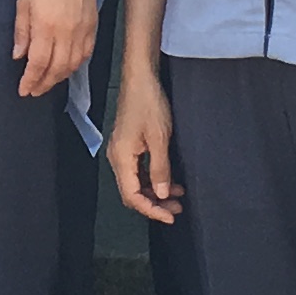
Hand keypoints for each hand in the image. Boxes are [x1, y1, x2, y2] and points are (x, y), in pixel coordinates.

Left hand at [10, 0, 95, 98]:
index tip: (24, 90)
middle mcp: (66, 33)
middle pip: (56, 69)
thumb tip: (18, 56)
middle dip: (44, 84)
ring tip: (48, 82)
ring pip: (72, 65)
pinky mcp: (93, 27)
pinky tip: (67, 68)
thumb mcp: (23, 3)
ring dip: (59, 78)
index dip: (30, 80)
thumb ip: (22, 32)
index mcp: (46, 27)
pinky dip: (75, 66)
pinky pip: (86, 55)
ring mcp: (82, 32)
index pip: (38, 63)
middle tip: (34, 91)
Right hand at [106, 60, 181, 225]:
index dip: (151, 210)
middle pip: (132, 192)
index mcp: (121, 157)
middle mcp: (117, 157)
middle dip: (154, 204)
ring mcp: (122, 151)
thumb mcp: (159, 138)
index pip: (132, 196)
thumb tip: (161, 193)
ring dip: (156, 192)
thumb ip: (160, 169)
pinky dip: (153, 179)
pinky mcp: (128, 145)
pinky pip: (138, 171)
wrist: (141, 78)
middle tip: (177, 209)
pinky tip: (170, 181)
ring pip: (136, 183)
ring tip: (178, 197)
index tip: (170, 216)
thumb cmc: (148, 102)